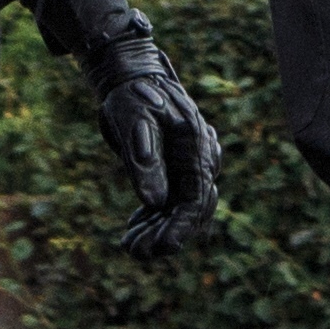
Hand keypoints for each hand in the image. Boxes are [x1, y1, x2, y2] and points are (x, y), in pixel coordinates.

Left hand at [84, 23, 223, 257]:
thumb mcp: (132, 123)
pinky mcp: (176, 166)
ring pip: (181, 206)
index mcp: (195, 146)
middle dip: (165, 234)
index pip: (195, 198)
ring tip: (129, 246)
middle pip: (191, 207)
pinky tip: (134, 230)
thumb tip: (156, 202)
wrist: (131, 76)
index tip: (162, 249)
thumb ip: (144, 162)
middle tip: (135, 252)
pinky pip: (171, 198)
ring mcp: (190, 162)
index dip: (180, 227)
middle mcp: (200, 157)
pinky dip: (154, 216)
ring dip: (158, 229)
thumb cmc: (131, 96)